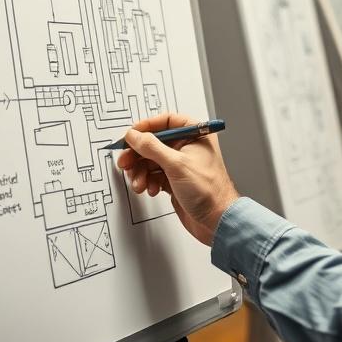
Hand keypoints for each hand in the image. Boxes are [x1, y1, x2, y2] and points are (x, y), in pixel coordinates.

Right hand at [116, 113, 239, 245]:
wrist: (216, 221)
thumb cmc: (209, 191)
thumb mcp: (176, 165)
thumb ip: (152, 148)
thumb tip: (134, 136)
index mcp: (195, 135)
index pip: (167, 121)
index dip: (147, 127)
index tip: (131, 135)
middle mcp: (188, 147)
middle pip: (154, 143)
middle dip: (138, 154)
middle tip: (126, 162)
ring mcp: (180, 165)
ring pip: (151, 161)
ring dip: (141, 171)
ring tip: (139, 182)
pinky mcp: (175, 180)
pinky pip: (154, 175)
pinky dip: (148, 181)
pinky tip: (150, 189)